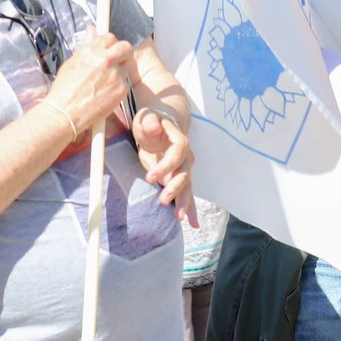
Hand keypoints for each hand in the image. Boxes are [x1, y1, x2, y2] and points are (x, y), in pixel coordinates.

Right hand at [45, 33, 133, 135]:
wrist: (65, 112)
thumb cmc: (65, 88)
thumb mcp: (72, 62)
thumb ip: (86, 46)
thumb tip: (92, 29)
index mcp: (90, 51)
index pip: (110, 37)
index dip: (109, 43)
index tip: (109, 48)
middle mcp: (105, 59)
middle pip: (126, 46)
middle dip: (123, 52)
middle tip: (116, 60)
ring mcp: (115, 74)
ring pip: (125, 66)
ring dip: (118, 70)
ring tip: (102, 82)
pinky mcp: (122, 88)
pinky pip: (124, 82)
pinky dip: (117, 86)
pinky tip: (104, 92)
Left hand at [133, 107, 196, 222]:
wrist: (161, 124)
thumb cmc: (151, 120)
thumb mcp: (147, 117)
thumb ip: (150, 121)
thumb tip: (155, 125)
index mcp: (179, 141)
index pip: (176, 155)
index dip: (165, 166)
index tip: (150, 177)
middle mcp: (186, 157)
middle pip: (184, 174)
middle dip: (175, 189)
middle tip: (163, 201)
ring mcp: (184, 168)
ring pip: (187, 187)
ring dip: (184, 203)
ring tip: (179, 218)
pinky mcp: (178, 177)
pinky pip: (187, 194)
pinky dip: (191, 209)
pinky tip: (193, 223)